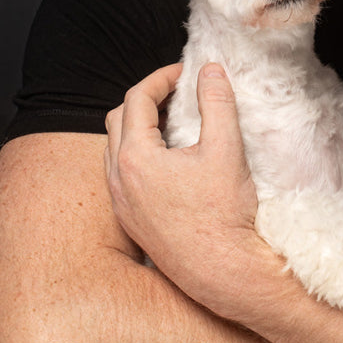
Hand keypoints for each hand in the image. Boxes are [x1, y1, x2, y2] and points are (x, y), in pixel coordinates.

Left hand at [104, 63, 265, 311]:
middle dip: (146, 98)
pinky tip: (171, 160)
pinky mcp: (132, 222)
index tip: (186, 73)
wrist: (223, 272)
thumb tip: (210, 70)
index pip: (136, 98)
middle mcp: (119, 181)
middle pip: (118, 119)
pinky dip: (139, 154)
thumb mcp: (226, 148)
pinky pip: (123, 175)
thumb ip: (217, 102)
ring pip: (116, 149)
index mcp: (135, 158)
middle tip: (177, 92)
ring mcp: (122, 204)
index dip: (161, 77)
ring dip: (139, 127)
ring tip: (174, 121)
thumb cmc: (224, 214)